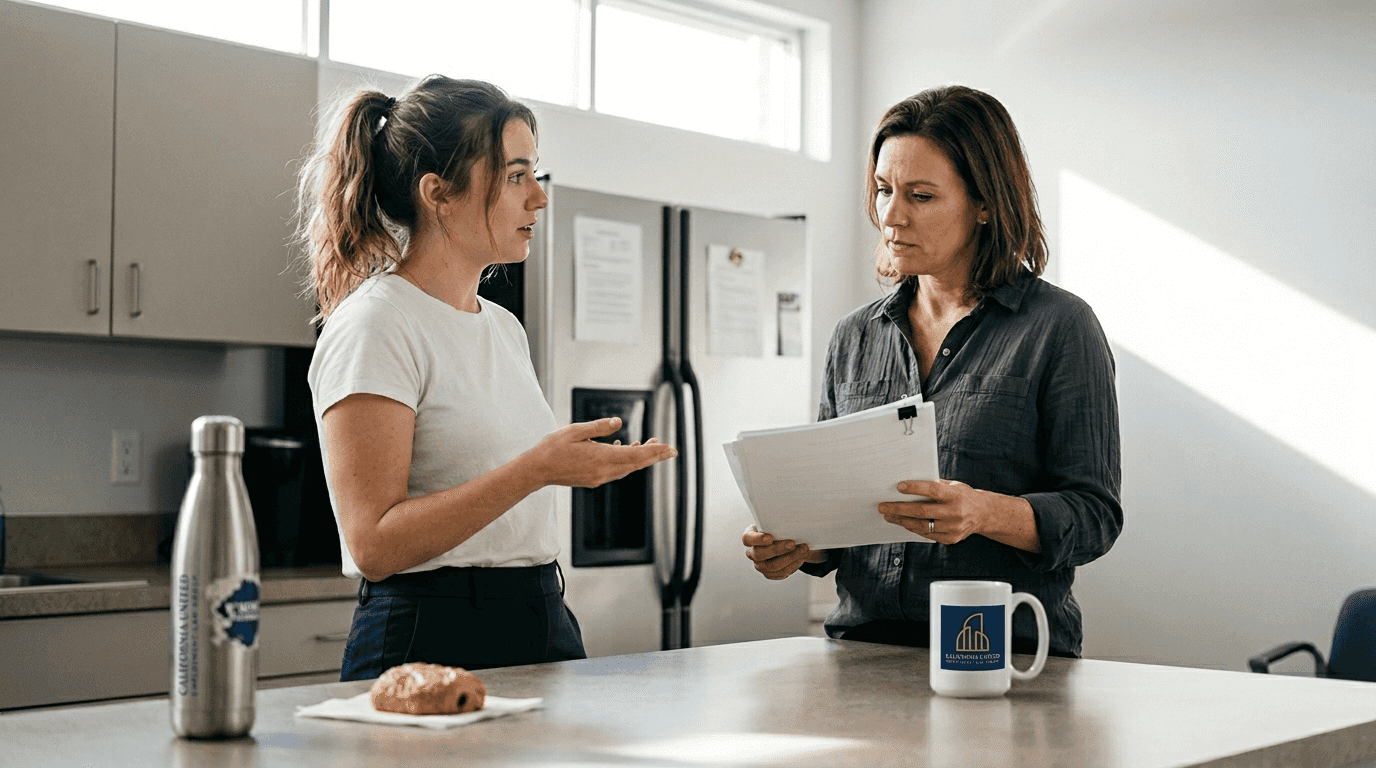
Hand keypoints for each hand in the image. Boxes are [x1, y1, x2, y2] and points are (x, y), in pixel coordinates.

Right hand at [525, 417, 676, 487]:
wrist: (537, 470)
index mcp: (602, 458)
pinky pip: (617, 470)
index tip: (671, 449)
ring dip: (640, 458)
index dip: (656, 453)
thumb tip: (619, 422)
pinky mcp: (593, 479)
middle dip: (654, 456)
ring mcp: (599, 477)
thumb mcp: (575, 431)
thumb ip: (599, 427)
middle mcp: (604, 471)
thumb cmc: (553, 448)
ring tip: (651, 446)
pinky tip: (626, 449)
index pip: (636, 456)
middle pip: (636, 464)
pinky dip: (626, 461)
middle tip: (670, 449)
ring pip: (627, 468)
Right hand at [742, 525, 824, 579]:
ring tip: (803, 550)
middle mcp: (752, 552)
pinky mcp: (769, 573)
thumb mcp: (774, 523)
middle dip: (778, 549)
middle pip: (760, 554)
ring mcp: (759, 565)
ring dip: (790, 558)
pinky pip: (780, 573)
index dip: (757, 539)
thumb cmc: (777, 528)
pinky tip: (801, 558)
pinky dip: (792, 565)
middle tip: (793, 544)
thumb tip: (790, 523)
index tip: (770, 537)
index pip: (747, 539)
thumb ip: (777, 524)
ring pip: (772, 566)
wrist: (783, 540)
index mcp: (750, 537)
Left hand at [878, 480, 987, 545]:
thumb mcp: (953, 486)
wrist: (983, 514)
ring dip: (902, 520)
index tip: (898, 486)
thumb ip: (934, 486)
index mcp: (956, 495)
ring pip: (922, 525)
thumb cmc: (963, 496)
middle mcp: (956, 512)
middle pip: (922, 511)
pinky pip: (927, 534)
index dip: (915, 488)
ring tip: (889, 516)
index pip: (933, 491)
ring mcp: (954, 528)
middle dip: (899, 509)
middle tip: (883, 506)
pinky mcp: (951, 539)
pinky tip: (903, 522)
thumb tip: (907, 485)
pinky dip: (913, 528)